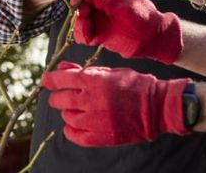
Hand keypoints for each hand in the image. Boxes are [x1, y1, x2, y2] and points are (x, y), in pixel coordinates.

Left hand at [42, 62, 188, 146]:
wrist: (157, 108)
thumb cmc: (135, 85)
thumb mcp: (111, 71)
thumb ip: (85, 70)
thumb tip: (63, 68)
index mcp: (95, 80)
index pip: (61, 80)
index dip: (50, 80)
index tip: (47, 80)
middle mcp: (92, 100)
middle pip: (59, 100)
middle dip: (58, 97)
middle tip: (62, 97)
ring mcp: (95, 120)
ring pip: (67, 117)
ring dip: (69, 112)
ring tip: (78, 109)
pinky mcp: (101, 136)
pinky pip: (75, 135)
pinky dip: (71, 130)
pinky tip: (76, 125)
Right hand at [70, 0, 182, 63]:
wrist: (151, 38)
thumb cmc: (141, 16)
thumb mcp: (123, 3)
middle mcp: (99, 2)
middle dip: (78, 3)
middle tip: (84, 11)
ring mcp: (97, 17)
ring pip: (78, 16)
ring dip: (79, 20)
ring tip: (88, 24)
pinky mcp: (96, 33)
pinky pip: (82, 32)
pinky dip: (82, 33)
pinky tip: (90, 37)